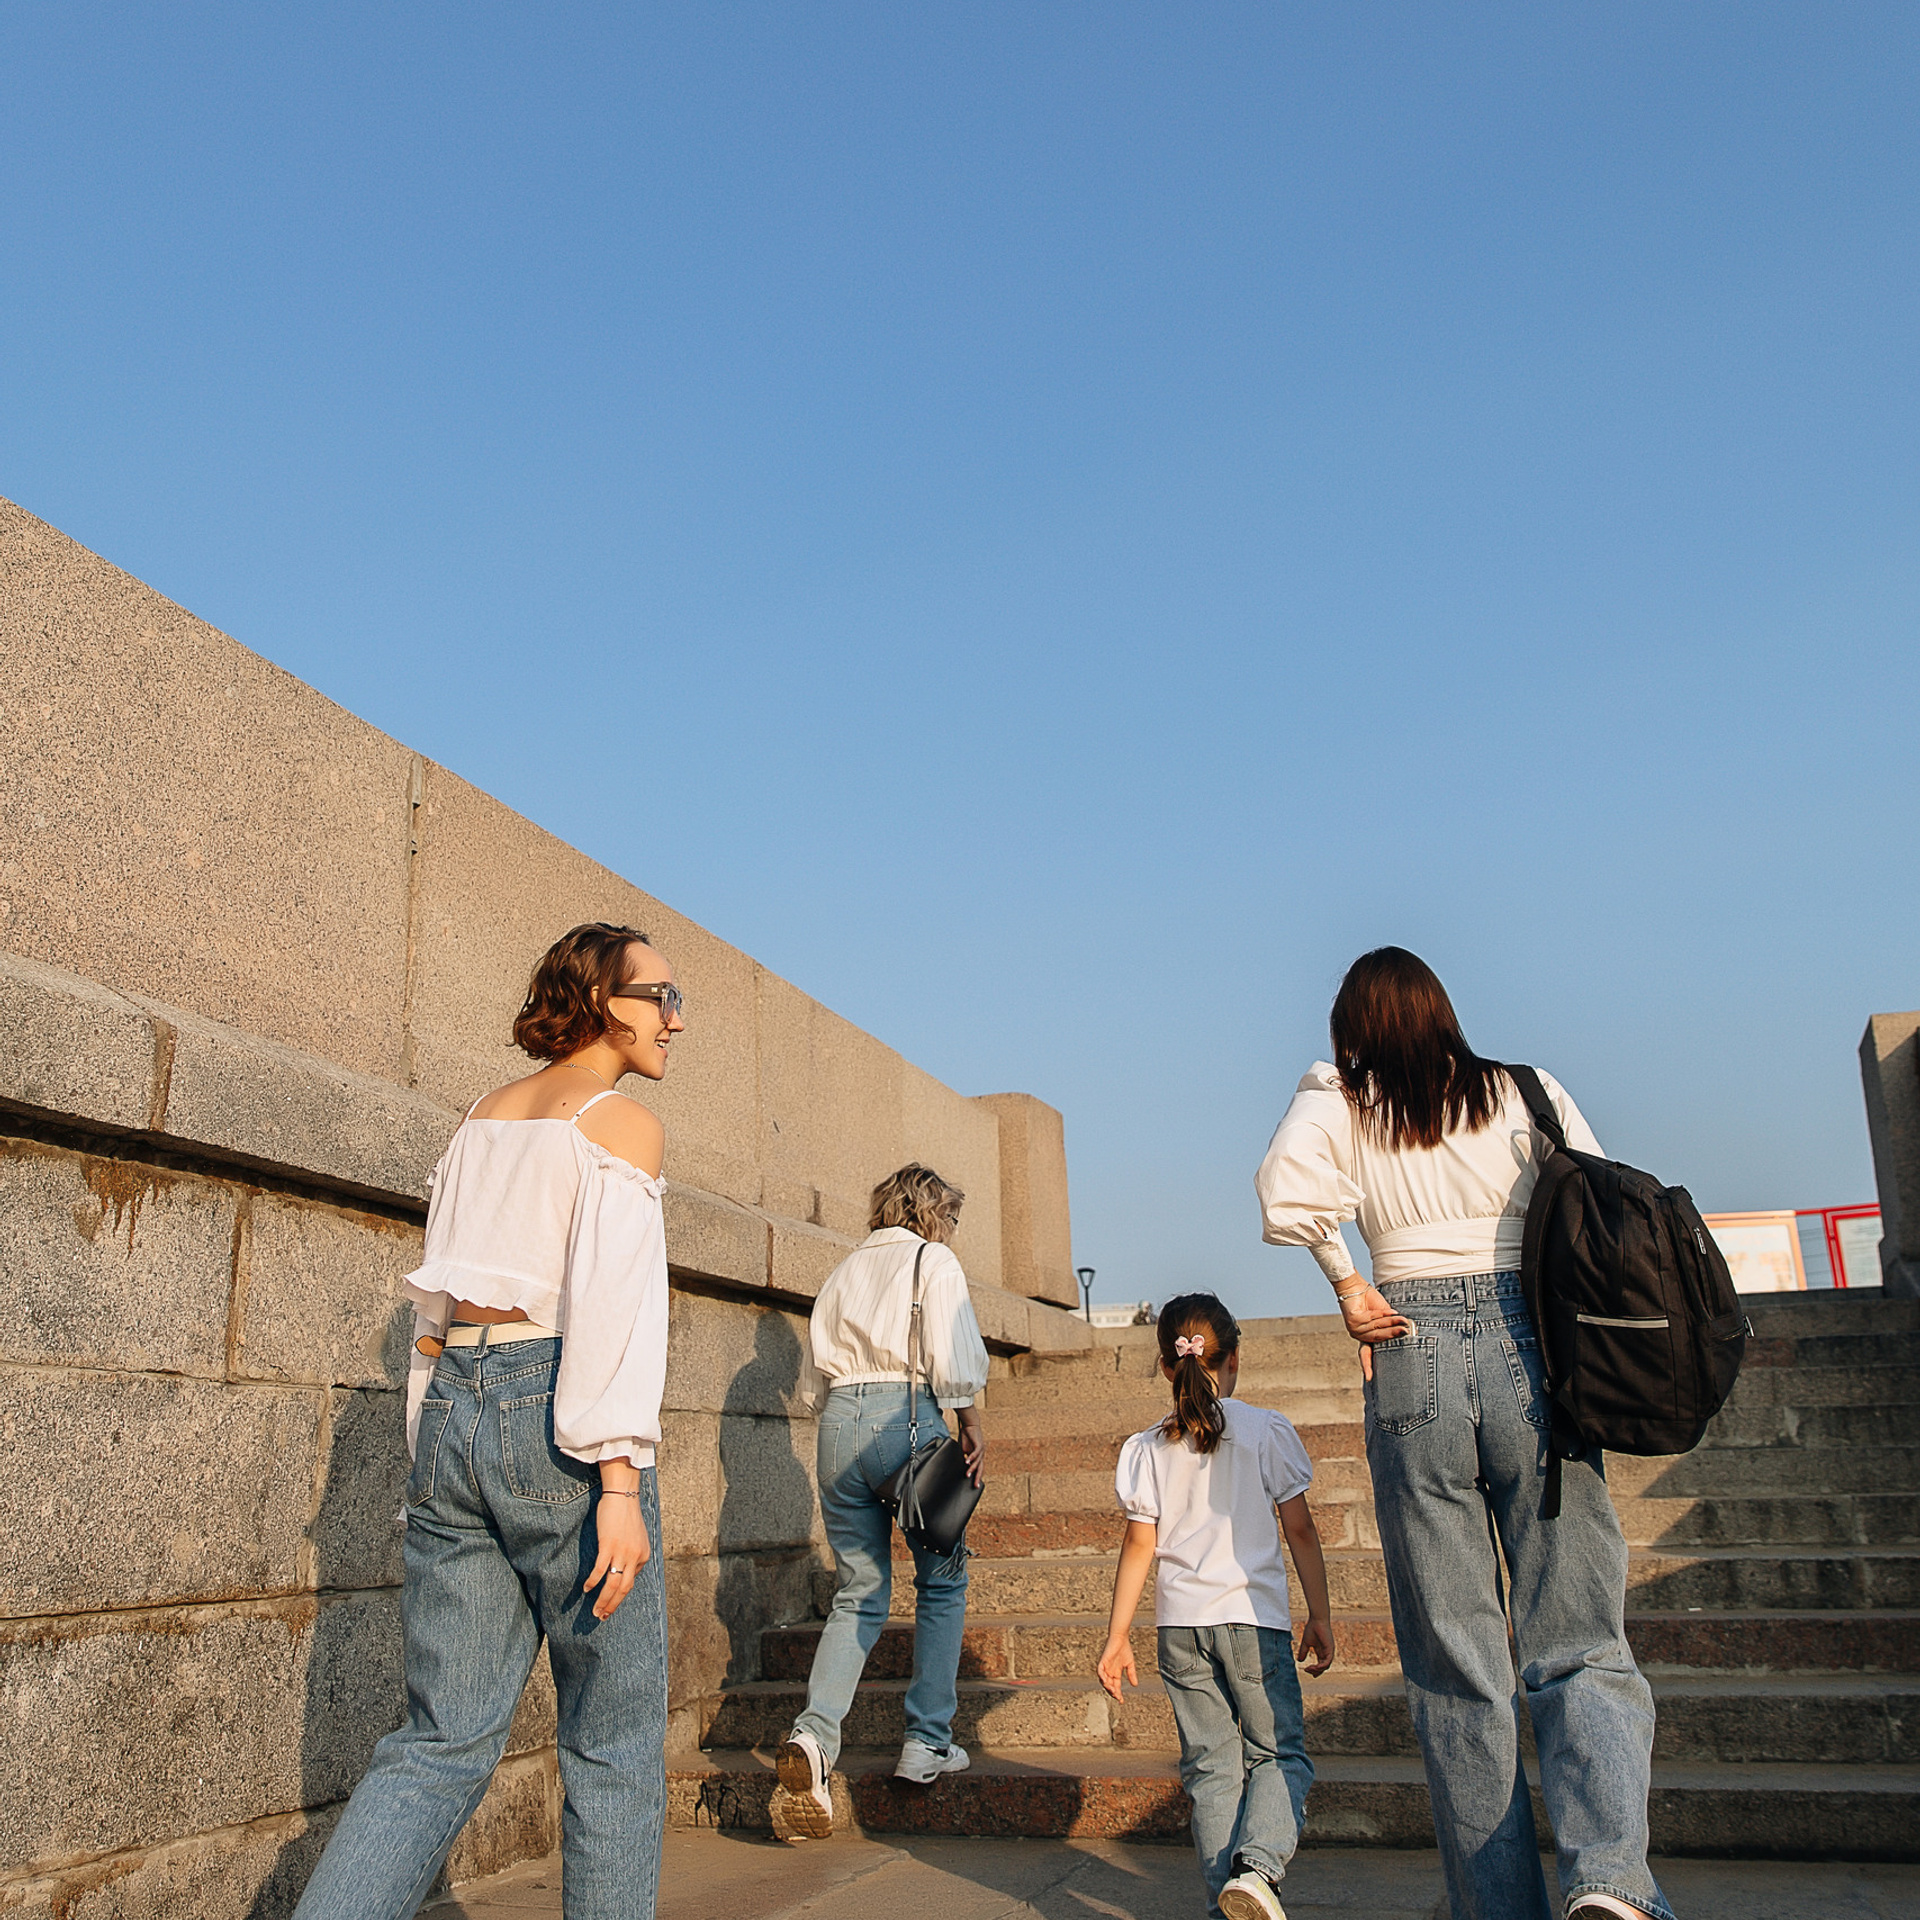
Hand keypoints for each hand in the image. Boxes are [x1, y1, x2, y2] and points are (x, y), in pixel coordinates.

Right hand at [585, 1491, 650, 1620]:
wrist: (623, 1495)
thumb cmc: (626, 1515)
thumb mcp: (636, 1537)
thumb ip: (633, 1554)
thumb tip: (625, 1569)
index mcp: (643, 1555)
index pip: (631, 1582)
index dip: (619, 1594)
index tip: (610, 1602)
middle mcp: (635, 1556)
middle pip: (624, 1589)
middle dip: (613, 1605)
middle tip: (602, 1617)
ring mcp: (622, 1552)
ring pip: (613, 1584)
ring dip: (603, 1600)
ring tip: (595, 1611)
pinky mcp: (609, 1545)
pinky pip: (600, 1570)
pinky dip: (593, 1582)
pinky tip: (586, 1589)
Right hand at [957, 1412, 985, 1486]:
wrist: (969, 1424)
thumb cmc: (966, 1436)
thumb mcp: (964, 1449)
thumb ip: (964, 1456)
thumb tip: (962, 1464)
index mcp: (978, 1456)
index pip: (978, 1468)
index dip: (976, 1476)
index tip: (974, 1484)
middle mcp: (981, 1454)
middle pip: (980, 1468)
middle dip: (977, 1477)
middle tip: (975, 1485)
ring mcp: (981, 1449)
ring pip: (977, 1462)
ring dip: (972, 1468)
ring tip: (967, 1475)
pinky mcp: (979, 1444)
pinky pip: (975, 1453)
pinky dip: (971, 1458)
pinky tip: (966, 1462)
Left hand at [1096, 1634, 1137, 1702]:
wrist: (1121, 1638)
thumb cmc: (1124, 1649)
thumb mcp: (1130, 1664)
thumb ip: (1131, 1674)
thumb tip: (1135, 1685)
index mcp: (1115, 1673)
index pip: (1115, 1686)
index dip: (1118, 1694)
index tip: (1121, 1701)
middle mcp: (1109, 1671)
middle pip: (1109, 1686)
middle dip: (1113, 1693)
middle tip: (1117, 1697)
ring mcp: (1105, 1667)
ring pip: (1103, 1680)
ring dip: (1108, 1687)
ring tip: (1113, 1692)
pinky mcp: (1102, 1661)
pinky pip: (1099, 1671)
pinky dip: (1101, 1677)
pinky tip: (1105, 1682)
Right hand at [1296, 1616, 1334, 1675]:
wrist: (1317, 1620)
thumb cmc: (1312, 1628)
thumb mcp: (1306, 1642)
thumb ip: (1303, 1651)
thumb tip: (1300, 1661)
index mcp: (1322, 1651)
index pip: (1320, 1664)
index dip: (1315, 1670)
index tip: (1306, 1671)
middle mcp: (1326, 1652)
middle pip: (1323, 1667)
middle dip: (1315, 1671)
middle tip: (1307, 1670)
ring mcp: (1329, 1651)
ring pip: (1325, 1666)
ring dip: (1317, 1669)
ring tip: (1308, 1668)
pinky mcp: (1330, 1649)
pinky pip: (1327, 1662)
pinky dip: (1321, 1666)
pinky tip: (1314, 1666)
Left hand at [1337, 1284, 1409, 1382]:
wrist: (1356, 1288)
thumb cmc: (1370, 1302)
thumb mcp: (1384, 1316)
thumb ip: (1389, 1326)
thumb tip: (1405, 1332)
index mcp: (1364, 1337)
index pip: (1366, 1354)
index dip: (1368, 1366)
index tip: (1369, 1378)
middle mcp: (1358, 1335)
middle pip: (1378, 1338)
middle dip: (1393, 1334)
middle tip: (1406, 1331)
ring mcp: (1354, 1328)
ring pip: (1376, 1328)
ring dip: (1390, 1322)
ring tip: (1402, 1319)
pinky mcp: (1353, 1320)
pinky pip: (1371, 1319)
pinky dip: (1382, 1314)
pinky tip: (1390, 1311)